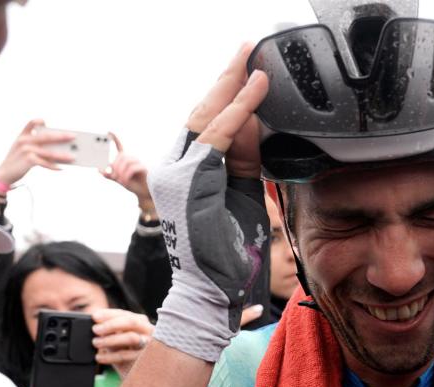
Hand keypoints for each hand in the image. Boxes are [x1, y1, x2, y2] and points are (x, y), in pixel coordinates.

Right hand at [0, 119, 75, 186]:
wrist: (3, 175)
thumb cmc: (17, 163)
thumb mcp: (23, 151)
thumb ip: (37, 148)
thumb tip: (58, 151)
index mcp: (23, 136)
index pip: (31, 123)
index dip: (40, 121)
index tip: (47, 122)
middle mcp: (24, 140)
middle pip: (47, 136)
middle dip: (62, 136)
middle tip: (74, 136)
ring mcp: (26, 149)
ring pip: (49, 151)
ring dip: (62, 155)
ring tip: (73, 157)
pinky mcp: (28, 160)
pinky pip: (45, 162)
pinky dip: (53, 166)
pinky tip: (61, 168)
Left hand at [91, 308, 153, 378]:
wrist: (137, 376)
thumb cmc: (127, 354)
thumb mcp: (118, 341)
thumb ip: (110, 332)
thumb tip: (95, 325)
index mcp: (140, 322)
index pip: (125, 314)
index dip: (109, 314)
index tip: (94, 316)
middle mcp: (148, 330)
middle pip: (131, 322)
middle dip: (111, 324)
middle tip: (95, 329)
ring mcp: (148, 344)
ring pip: (131, 337)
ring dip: (111, 339)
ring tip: (96, 343)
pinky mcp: (145, 358)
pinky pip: (126, 355)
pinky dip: (110, 356)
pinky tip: (99, 357)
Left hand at [101, 133, 151, 209]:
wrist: (143, 192)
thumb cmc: (133, 184)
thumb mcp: (119, 179)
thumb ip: (110, 175)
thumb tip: (99, 170)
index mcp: (125, 160)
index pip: (119, 146)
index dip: (114, 138)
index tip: (108, 132)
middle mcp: (132, 159)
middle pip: (121, 156)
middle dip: (115, 166)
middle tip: (114, 177)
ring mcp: (138, 162)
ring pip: (126, 161)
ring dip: (121, 172)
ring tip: (121, 180)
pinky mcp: (143, 168)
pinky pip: (132, 168)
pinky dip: (126, 175)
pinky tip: (126, 181)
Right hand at [147, 44, 270, 361]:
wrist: (211, 292)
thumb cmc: (227, 253)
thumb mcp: (243, 194)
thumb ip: (246, 158)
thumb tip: (257, 119)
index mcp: (190, 172)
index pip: (208, 124)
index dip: (228, 95)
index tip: (250, 70)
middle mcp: (176, 168)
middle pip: (203, 111)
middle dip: (227, 77)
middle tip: (248, 47)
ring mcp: (177, 174)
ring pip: (207, 116)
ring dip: (232, 83)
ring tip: (253, 56)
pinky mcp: (189, 181)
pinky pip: (218, 136)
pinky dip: (239, 110)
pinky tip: (256, 88)